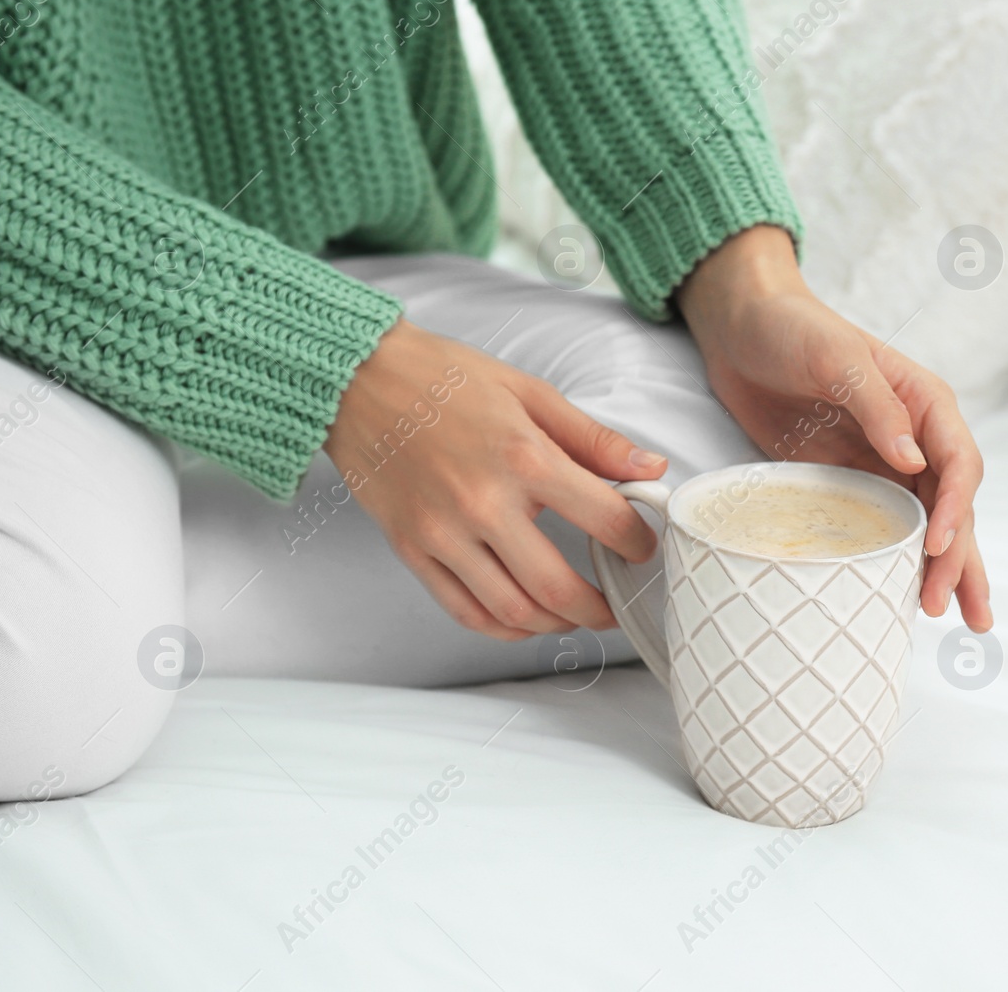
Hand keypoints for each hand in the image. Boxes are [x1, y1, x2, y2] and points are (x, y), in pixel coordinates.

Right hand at [323, 319, 666, 640]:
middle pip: (557, 586)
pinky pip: (464, 610)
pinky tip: (526, 620)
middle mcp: (483, 502)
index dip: (636, 541)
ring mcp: (443, 532)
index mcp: (523, 456)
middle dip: (599, 608)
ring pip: (512, 610)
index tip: (643, 547)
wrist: (358, 380)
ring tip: (574, 615)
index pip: (603, 518)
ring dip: (554, 624)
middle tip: (615, 607)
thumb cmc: (444, 379)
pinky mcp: (412, 549)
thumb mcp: (530, 393)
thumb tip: (649, 469)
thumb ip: (593, 439)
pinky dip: (503, 628)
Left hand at [678, 226, 992, 631]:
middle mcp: (914, 438)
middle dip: (957, 558)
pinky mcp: (849, 481)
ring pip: (926, 524)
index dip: (956, 506)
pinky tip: (903, 593)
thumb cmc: (793, 329)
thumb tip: (914, 459)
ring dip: (942, 569)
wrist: (742, 330)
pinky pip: (882, 526)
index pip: (959, 461)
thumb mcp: (836, 356)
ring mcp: (883, 463)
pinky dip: (897, 560)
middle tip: (947, 607)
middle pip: (952, 505)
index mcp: (925, 402)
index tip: (938, 544)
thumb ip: (878, 405)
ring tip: (955, 616)